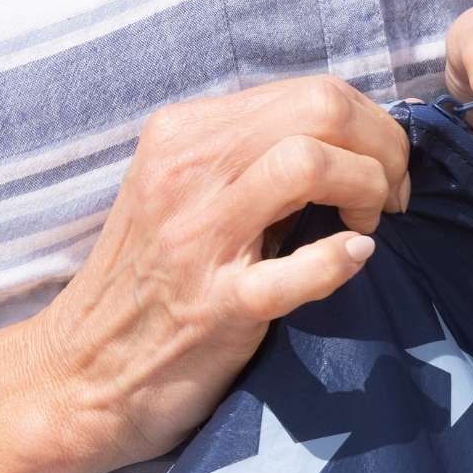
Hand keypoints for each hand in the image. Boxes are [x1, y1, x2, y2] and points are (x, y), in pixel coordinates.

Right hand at [25, 75, 409, 472]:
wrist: (82, 380)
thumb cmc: (150, 292)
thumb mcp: (187, 202)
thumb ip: (250, 166)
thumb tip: (342, 147)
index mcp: (184, 134)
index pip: (310, 92)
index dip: (371, 129)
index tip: (384, 176)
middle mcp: (186, 170)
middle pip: (321, 109)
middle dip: (384, 150)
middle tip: (391, 201)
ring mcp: (197, 238)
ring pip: (309, 162)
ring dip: (367, 189)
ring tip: (368, 228)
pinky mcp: (216, 306)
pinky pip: (295, 269)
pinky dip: (338, 260)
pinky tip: (353, 260)